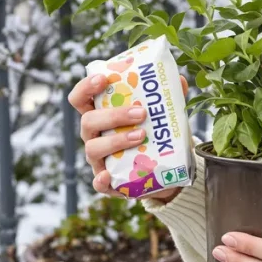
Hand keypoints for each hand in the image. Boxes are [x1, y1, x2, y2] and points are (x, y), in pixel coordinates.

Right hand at [68, 73, 188, 199]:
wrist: (163, 169)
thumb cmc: (154, 133)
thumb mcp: (162, 114)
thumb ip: (169, 97)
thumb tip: (180, 80)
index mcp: (101, 114)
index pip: (80, 98)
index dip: (86, 87)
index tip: (103, 79)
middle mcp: (94, 135)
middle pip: (88, 121)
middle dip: (113, 115)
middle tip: (141, 113)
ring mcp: (98, 158)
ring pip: (93, 148)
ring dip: (116, 141)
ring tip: (141, 136)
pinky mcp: (107, 182)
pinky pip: (98, 183)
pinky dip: (102, 180)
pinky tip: (109, 175)